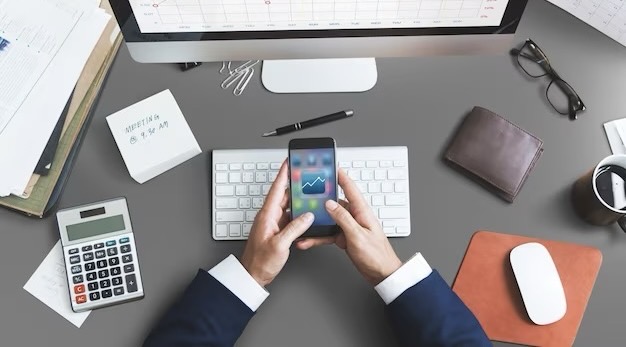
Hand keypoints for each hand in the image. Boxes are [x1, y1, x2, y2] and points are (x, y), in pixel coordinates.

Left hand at [241, 161, 314, 286]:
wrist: (252, 275)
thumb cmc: (259, 262)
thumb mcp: (279, 244)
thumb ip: (294, 228)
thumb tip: (307, 216)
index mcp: (266, 215)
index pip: (276, 189)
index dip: (283, 174)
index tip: (288, 161)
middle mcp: (269, 217)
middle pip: (283, 195)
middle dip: (294, 184)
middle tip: (305, 174)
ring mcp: (272, 224)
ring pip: (287, 207)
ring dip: (297, 200)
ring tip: (309, 193)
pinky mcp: (276, 231)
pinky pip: (289, 218)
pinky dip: (297, 214)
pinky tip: (306, 215)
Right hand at [296, 169, 401, 285]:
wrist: (381, 274)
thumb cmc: (377, 256)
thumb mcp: (358, 236)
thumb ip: (343, 219)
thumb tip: (330, 204)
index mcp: (362, 212)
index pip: (350, 189)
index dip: (341, 177)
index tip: (331, 167)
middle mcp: (355, 217)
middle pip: (335, 203)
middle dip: (321, 198)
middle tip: (307, 192)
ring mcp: (349, 227)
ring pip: (328, 219)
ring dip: (316, 222)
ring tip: (303, 221)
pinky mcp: (344, 237)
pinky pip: (328, 233)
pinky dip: (317, 237)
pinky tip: (308, 240)